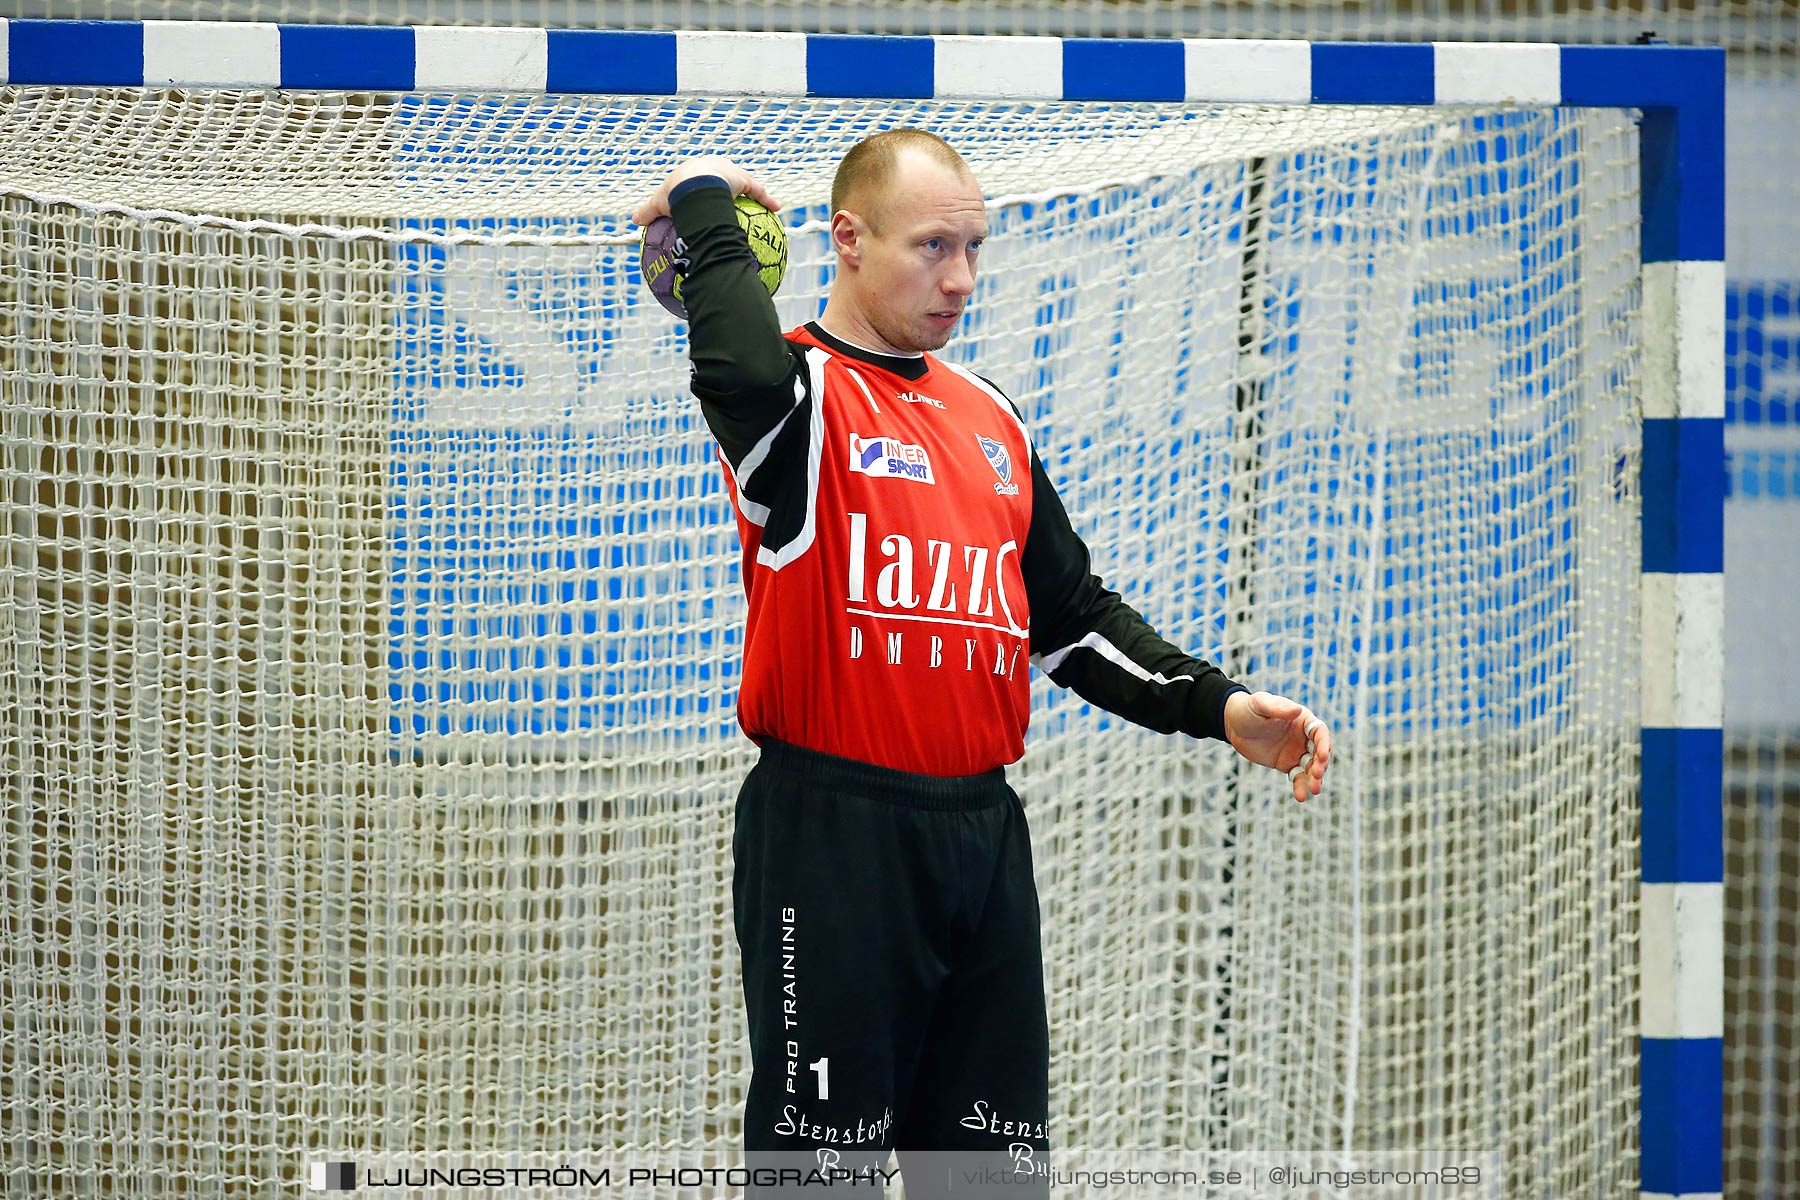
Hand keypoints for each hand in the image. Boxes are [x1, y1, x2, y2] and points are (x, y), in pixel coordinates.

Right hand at [631, 156, 781, 226]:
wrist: (692, 186)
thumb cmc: (675, 194)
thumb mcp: (659, 204)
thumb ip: (649, 212)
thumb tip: (634, 221)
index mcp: (696, 169)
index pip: (703, 176)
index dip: (707, 183)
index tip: (710, 192)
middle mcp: (715, 166)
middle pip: (727, 176)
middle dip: (732, 183)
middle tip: (736, 196)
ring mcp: (730, 172)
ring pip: (746, 182)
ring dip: (755, 191)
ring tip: (765, 204)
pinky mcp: (742, 179)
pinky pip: (758, 190)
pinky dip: (767, 199)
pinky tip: (778, 208)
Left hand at [1223, 691, 1331, 802]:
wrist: (1232, 723)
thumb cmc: (1248, 708)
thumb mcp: (1260, 704)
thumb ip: (1277, 708)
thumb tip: (1297, 710)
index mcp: (1302, 719)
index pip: (1320, 732)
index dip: (1324, 744)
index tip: (1321, 756)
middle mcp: (1303, 736)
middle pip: (1319, 752)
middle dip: (1321, 764)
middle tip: (1317, 774)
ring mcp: (1296, 751)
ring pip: (1311, 767)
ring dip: (1315, 779)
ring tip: (1313, 790)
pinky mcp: (1286, 764)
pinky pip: (1297, 777)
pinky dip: (1300, 787)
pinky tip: (1301, 797)